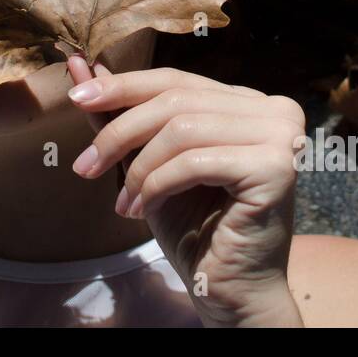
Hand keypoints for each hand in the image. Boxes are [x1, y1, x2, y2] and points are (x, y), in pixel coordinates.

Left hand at [66, 58, 306, 327]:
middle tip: (84, 167)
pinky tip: (143, 210)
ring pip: (182, 129)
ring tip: (122, 202)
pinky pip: (194, 162)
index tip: (76, 96)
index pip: (176, 80)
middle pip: (176, 100)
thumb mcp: (149, 162)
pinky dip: (158, 185)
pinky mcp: (277, 167)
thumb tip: (84, 66)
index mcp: (248, 103)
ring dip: (138, 168)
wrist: (229, 290)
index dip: (123, 85)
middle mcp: (274, 110)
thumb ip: (122, 114)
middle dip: (120, 132)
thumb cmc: (194, 227)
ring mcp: (282, 136)